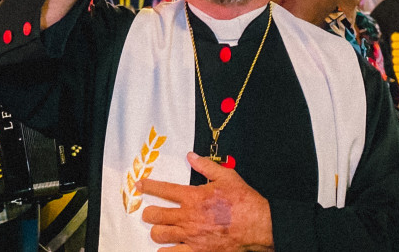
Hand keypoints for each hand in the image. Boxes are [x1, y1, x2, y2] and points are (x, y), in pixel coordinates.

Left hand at [138, 152, 273, 251]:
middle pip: (155, 215)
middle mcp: (188, 217)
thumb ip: (206, 166)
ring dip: (157, 232)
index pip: (163, 190)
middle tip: (150, 213)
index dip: (148, 186)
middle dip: (149, 213)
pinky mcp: (198, 251)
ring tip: (161, 230)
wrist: (258, 226)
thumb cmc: (244, 202)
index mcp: (193, 197)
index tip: (140, 185)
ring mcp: (191, 236)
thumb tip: (191, 156)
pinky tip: (167, 249)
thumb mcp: (227, 176)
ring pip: (160, 235)